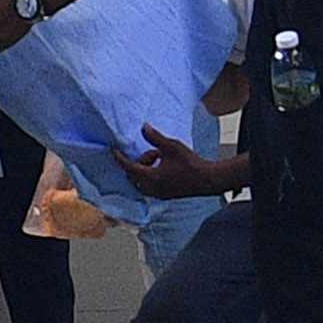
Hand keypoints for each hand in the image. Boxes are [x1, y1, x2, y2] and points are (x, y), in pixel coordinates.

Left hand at [115, 127, 243, 200]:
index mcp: (150, 178)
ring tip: (160, 156)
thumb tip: (143, 127)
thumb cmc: (191, 164)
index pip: (128, 167)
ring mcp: (158, 194)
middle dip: (138, 161)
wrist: (208, 179)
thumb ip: (155, 137)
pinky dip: (150, 174)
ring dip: (145, 168)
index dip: (119, 158)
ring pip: (141, 181)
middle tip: (153, 151)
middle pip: (133, 175)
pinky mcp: (164, 195)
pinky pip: (149, 185)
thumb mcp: (172, 146)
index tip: (114, 150)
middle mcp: (151, 188)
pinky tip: (163, 165)